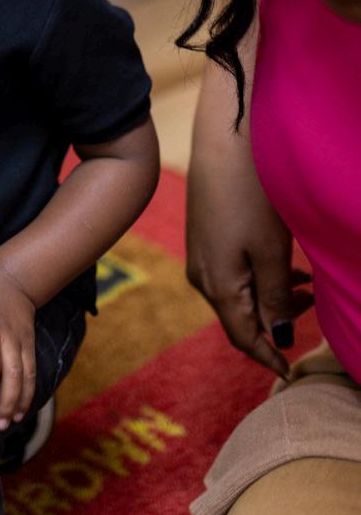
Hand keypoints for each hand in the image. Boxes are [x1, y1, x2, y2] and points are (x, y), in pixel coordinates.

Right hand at [187, 143, 312, 377]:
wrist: (222, 141)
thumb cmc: (249, 195)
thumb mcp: (270, 251)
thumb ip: (274, 298)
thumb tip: (278, 336)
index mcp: (217, 286)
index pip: (243, 338)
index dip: (268, 357)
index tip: (291, 373)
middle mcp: (201, 275)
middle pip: (239, 317)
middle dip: (275, 323)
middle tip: (316, 307)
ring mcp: (200, 253)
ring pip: (237, 293)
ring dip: (271, 297)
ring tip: (307, 283)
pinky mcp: (204, 234)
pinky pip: (231, 271)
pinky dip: (259, 278)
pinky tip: (282, 263)